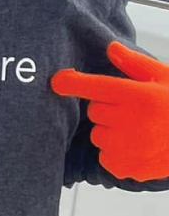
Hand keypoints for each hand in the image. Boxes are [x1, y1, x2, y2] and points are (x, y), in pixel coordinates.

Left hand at [52, 42, 168, 180]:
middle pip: (94, 111)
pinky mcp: (128, 168)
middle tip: (130, 109)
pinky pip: (105, 156)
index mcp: (140, 97)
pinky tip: (136, 147)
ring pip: (98, 134)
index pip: (95, 86)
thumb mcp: (165, 78)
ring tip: (137, 130)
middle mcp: (132, 122)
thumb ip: (135, 64)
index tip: (57, 81)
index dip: (72, 83)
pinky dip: (114, 153)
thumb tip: (111, 47)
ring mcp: (130, 148)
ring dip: (109, 131)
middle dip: (106, 107)